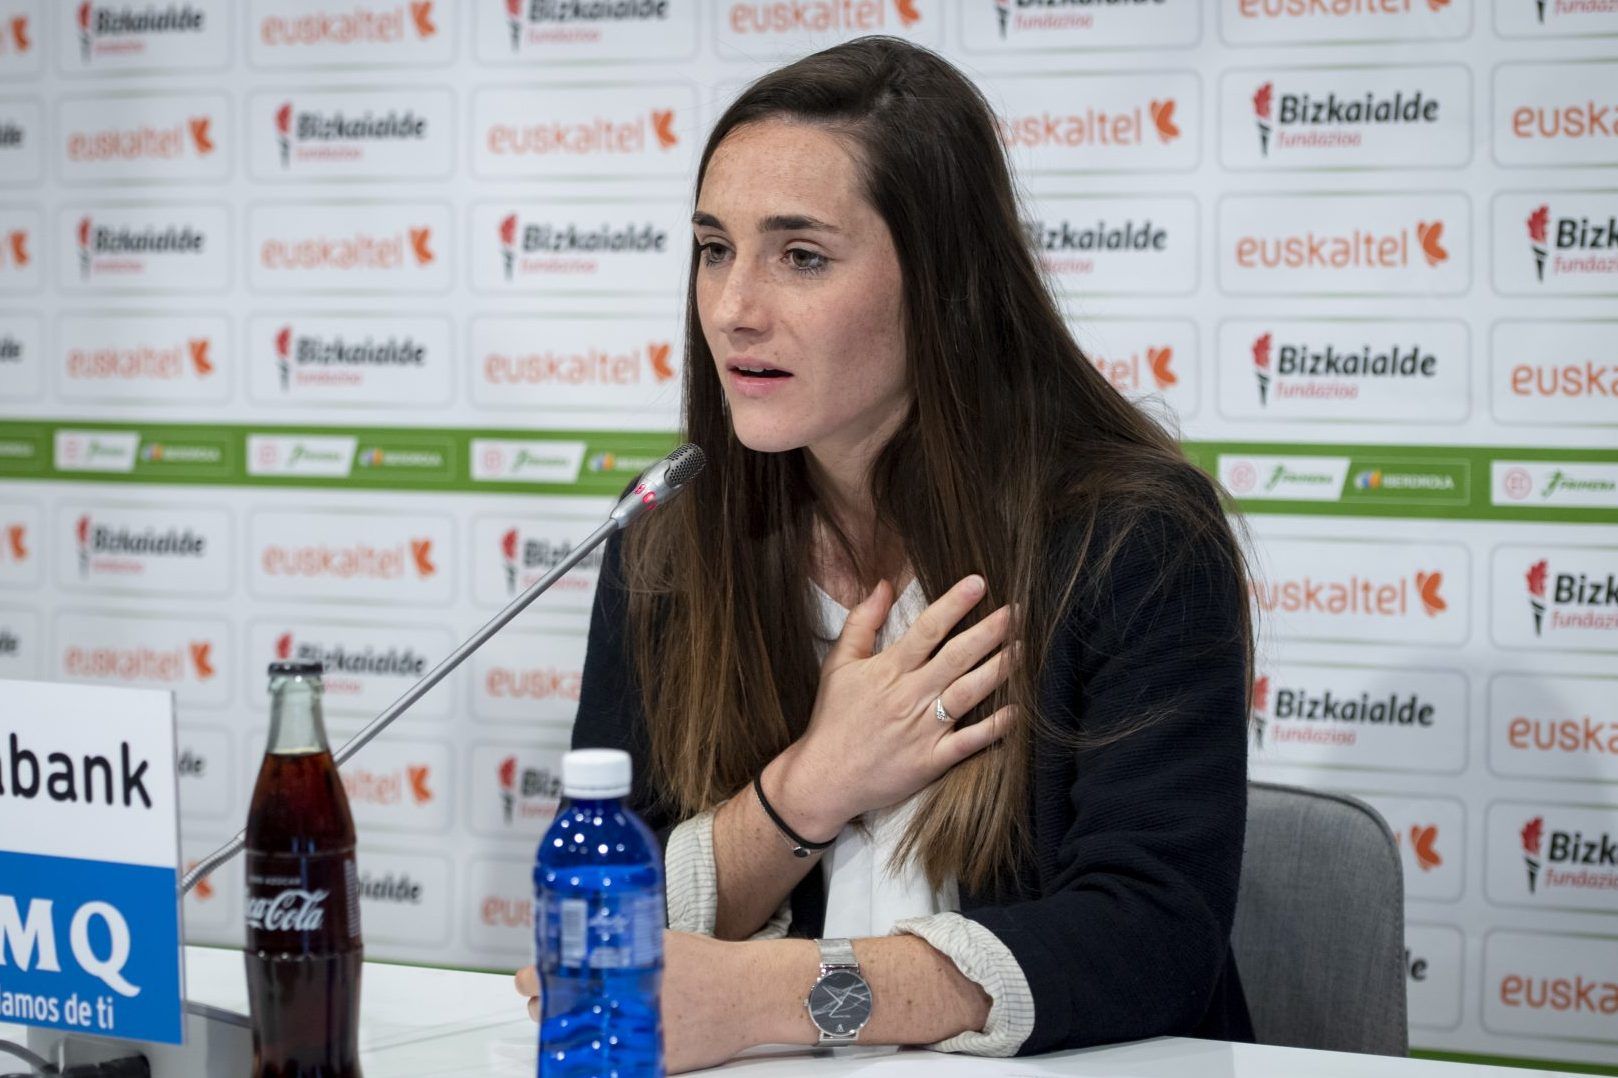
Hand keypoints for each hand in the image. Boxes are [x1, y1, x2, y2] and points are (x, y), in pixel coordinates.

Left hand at [516, 933, 785, 1073]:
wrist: (745, 992)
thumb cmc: (709, 965)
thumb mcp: (656, 942)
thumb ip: (623, 947)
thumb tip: (597, 950)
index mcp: (609, 971)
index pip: (540, 979)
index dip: (532, 980)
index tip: (530, 980)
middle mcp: (611, 1006)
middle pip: (549, 1012)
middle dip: (550, 1005)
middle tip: (556, 1000)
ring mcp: (626, 1037)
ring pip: (574, 1041)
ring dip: (571, 1032)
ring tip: (579, 1023)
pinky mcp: (647, 1063)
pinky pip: (607, 1064)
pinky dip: (601, 1056)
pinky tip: (604, 1047)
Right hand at [772, 575, 1014, 838]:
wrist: (824, 777)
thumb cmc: (833, 718)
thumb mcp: (838, 664)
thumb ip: (862, 622)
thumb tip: (884, 584)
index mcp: (888, 670)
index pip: (928, 629)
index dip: (955, 603)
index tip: (978, 582)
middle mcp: (910, 696)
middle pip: (957, 657)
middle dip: (989, 631)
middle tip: (1016, 611)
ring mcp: (923, 729)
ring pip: (968, 693)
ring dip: (998, 670)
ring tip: (1022, 649)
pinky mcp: (932, 760)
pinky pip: (970, 741)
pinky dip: (995, 727)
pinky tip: (1017, 710)